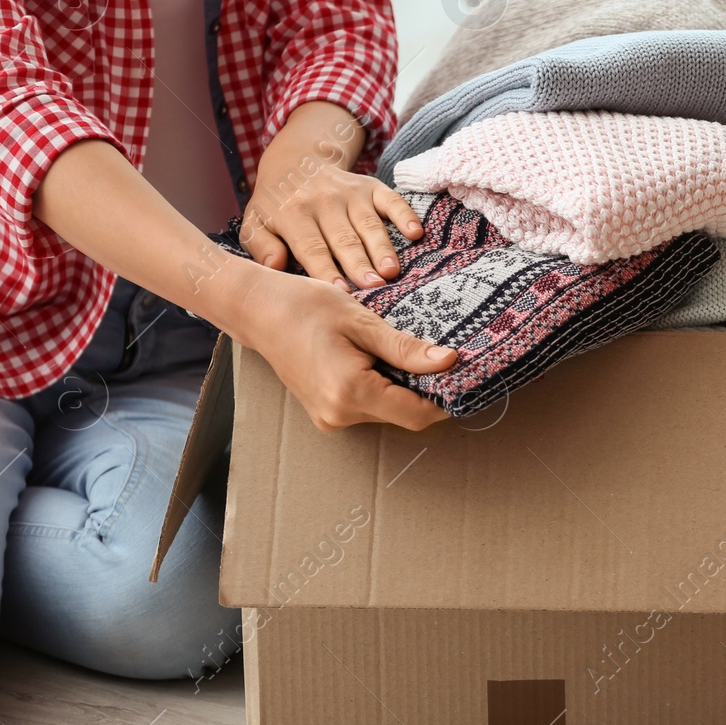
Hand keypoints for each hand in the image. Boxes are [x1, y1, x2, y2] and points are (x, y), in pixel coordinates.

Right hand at [225, 263, 456, 431]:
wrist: (258, 310)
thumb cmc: (305, 307)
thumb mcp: (362, 321)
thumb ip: (405, 348)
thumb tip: (448, 361)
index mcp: (351, 392)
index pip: (416, 413)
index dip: (446, 400)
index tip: (466, 377)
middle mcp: (339, 414)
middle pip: (403, 415)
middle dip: (428, 392)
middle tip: (446, 360)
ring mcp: (329, 417)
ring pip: (387, 412)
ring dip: (405, 389)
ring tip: (413, 355)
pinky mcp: (325, 412)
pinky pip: (368, 407)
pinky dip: (384, 389)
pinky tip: (385, 361)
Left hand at [242, 158, 422, 289]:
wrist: (296, 162)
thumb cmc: (276, 205)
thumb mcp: (255, 222)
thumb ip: (261, 246)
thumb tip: (274, 266)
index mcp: (293, 214)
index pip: (311, 246)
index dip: (325, 268)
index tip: (337, 291)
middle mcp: (323, 201)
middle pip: (343, 238)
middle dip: (358, 262)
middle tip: (372, 286)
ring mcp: (350, 193)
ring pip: (368, 224)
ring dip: (382, 247)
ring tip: (391, 271)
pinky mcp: (370, 187)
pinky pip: (391, 199)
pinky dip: (405, 215)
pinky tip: (416, 232)